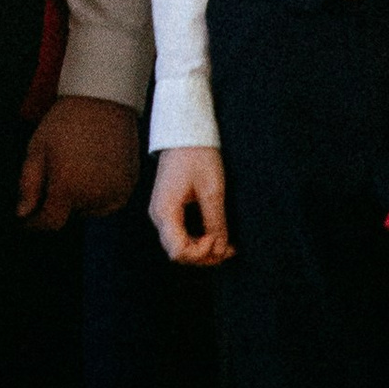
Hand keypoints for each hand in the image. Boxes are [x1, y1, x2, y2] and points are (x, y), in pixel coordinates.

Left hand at [16, 95, 141, 229]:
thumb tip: (22, 214)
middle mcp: (94, 196)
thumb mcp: (37, 150)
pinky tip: (95, 169)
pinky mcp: (130, 184)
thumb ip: (28, 186)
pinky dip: (101, 192)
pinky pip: (111, 200)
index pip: (50, 223)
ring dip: (82, 199)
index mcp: (68, 189)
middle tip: (58, 173)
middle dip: (60, 202)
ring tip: (78, 168)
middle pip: (71, 215)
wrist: (103, 99)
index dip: (36, 223)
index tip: (29, 218)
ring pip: (91, 209)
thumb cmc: (66, 122)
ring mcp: (116, 191)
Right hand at [149, 147, 231, 267]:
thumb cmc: (197, 155)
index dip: (200, 253)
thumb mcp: (212, 190)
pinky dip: (197, 239)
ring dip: (202, 249)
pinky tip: (216, 236)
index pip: (178, 251)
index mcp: (165, 211)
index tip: (219, 239)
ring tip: (227, 245)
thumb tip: (221, 249)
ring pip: (179, 245)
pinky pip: (180, 233)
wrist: (184, 132)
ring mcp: (162, 212)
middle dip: (204, 255)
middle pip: (178, 252)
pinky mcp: (168, 208)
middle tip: (230, 248)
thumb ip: (216, 222)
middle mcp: (158, 216)